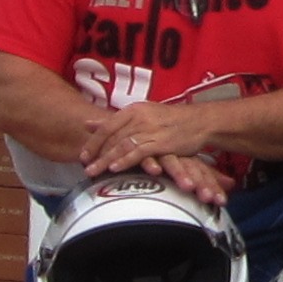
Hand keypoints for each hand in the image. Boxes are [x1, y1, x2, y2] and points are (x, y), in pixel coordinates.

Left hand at [81, 98, 243, 195]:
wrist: (200, 121)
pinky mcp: (161, 142)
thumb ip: (116, 121)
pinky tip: (115, 168)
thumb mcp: (142, 115)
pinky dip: (125, 160)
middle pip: (112, 137)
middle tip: (84, 167)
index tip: (82, 156)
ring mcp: (150, 129)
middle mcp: (139, 117)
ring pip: (122, 145)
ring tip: (93, 172)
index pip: (107, 126)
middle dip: (96, 153)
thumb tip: (88, 123)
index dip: (93, 141)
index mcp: (133, 110)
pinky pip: (139, 152)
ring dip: (106, 160)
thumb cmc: (171, 121)